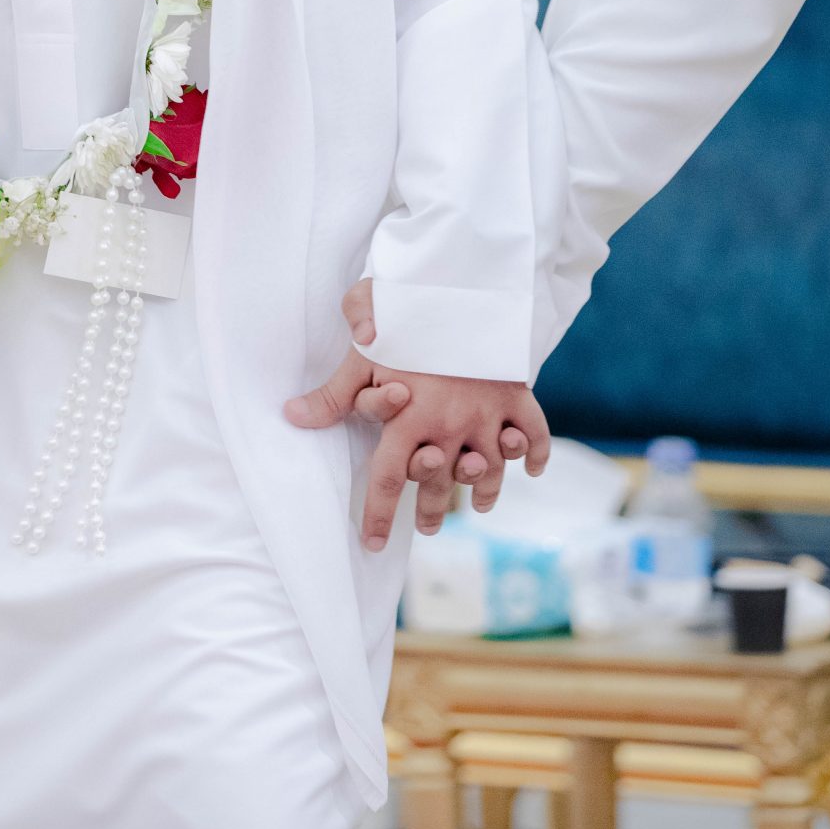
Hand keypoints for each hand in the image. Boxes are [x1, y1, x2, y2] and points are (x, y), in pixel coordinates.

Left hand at [285, 279, 549, 546]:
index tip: (371, 543)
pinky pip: (534, 432)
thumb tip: (292, 417)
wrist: (462, 285)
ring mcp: (488, 414)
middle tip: (424, 527)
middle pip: (439, 483)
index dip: (377, 515)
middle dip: (430, 511)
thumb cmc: (405, 317)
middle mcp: (450, 426)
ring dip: (484, 491)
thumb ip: (333, 394)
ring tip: (476, 505)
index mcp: (409, 420)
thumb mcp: (362, 354)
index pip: (388, 480)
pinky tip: (533, 469)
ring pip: (491, 469)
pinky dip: (537, 453)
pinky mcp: (515, 395)